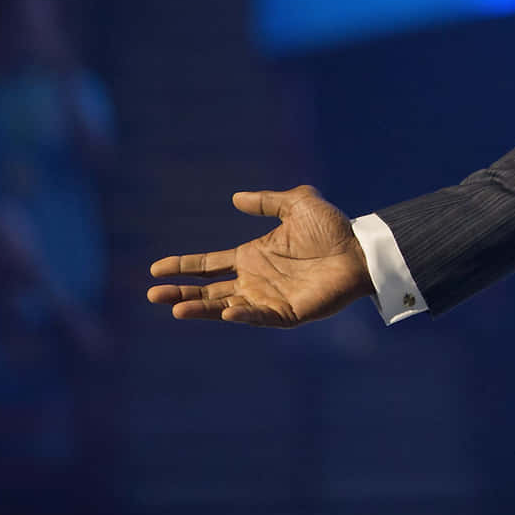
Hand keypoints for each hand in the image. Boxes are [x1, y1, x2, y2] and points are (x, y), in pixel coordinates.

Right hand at [147, 185, 374, 327]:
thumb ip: (268, 201)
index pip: (209, 265)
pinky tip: (226, 312)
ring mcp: (269, 298)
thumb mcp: (298, 204)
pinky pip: (259, 317)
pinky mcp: (287, 313)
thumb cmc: (333, 229)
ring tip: (176, 308)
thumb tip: (235, 197)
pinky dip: (242, 316)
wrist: (362, 250)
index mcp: (252, 256)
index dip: (183, 266)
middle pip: (209, 290)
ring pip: (225, 307)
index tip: (156, 268)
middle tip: (153, 293)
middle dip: (180, 293)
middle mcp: (255, 280)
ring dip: (202, 309)